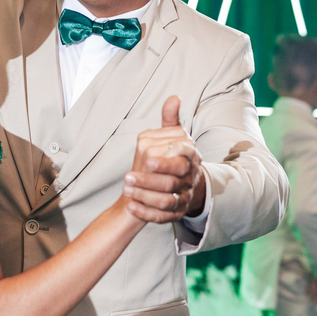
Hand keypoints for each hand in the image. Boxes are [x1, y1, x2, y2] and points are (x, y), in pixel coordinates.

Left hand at [123, 96, 203, 223]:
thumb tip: (174, 98)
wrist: (185, 183)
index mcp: (190, 160)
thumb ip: (171, 120)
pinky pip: (161, 217)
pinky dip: (146, 213)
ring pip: (165, 202)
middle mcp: (189, 179)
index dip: (165, 163)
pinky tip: (131, 206)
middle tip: (127, 178)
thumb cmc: (176, 156)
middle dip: (148, 181)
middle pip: (170, 183)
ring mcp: (184, 197)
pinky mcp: (175, 213)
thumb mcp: (174, 137)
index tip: (147, 161)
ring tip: (126, 190)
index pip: (180, 162)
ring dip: (144, 196)